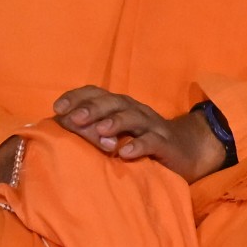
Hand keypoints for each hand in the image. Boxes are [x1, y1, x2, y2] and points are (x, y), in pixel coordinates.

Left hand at [55, 87, 230, 180]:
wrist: (189, 149)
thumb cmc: (143, 141)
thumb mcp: (118, 133)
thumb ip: (93, 129)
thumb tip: (58, 129)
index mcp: (121, 106)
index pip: (97, 93)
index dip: (77, 97)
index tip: (57, 108)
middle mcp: (135, 111)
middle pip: (113, 103)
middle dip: (92, 109)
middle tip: (73, 119)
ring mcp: (152, 126)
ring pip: (132, 118)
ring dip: (115, 123)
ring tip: (100, 131)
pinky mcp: (166, 144)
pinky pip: (152, 142)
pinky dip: (139, 145)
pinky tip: (125, 153)